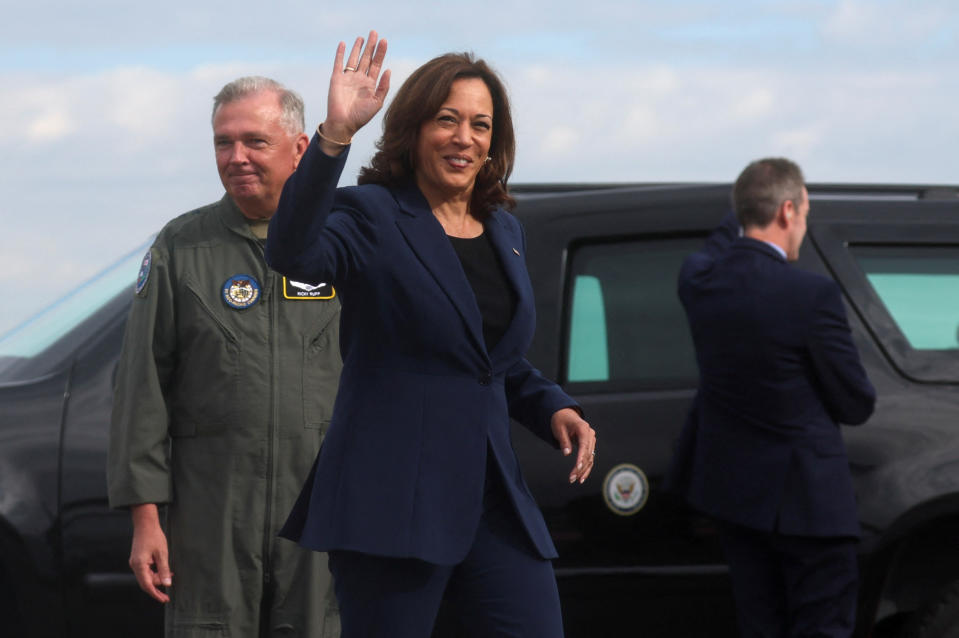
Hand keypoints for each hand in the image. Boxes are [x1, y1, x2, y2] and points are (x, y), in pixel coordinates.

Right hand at [129, 504, 172, 602]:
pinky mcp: (138, 559)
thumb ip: (164, 569)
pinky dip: (155, 572)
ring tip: (170, 575)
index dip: (155, 594)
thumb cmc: (154, 536)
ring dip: (157, 578)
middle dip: (157, 588)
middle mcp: (135, 565)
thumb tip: (167, 584)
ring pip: (146, 576)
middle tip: (168, 594)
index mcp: (139, 565)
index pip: (147, 585)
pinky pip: (146, 570)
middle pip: (146, 582)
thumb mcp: (162, 553)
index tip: (164, 599)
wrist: (145, 524)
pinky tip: (164, 570)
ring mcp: (135, 562)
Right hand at [321, 30, 390, 149]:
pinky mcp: (337, 79)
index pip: (376, 64)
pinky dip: (340, 53)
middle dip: (370, 46)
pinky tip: (343, 44)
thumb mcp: (377, 102)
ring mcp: (348, 78)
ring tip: (362, 37)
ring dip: (357, 48)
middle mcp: (359, 79)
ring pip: (353, 58)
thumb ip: (383, 87)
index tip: (384, 41)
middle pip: (366, 58)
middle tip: (374, 33)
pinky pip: (339, 63)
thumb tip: (388, 70)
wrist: (344, 124)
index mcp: (370, 84)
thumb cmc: (361, 117)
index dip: (380, 53)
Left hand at [550, 407, 595, 483]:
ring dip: (583, 470)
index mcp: (583, 428)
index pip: (584, 445)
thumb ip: (564, 441)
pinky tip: (581, 478)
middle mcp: (590, 435)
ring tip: (574, 480)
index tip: (577, 467)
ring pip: (590, 458)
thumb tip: (567, 453)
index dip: (581, 457)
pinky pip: (589, 459)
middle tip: (571, 478)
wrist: (565, 415)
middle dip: (580, 467)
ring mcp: (591, 441)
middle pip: (588, 454)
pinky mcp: (589, 446)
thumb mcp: (559, 429)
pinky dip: (586, 469)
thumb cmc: (560, 421)